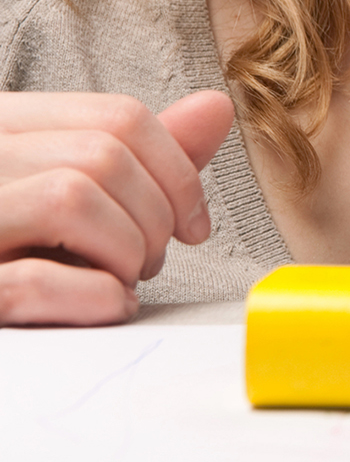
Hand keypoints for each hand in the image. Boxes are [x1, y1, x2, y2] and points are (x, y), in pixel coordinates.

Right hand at [0, 90, 234, 324]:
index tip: (195, 224)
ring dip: (126, 251)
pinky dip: (92, 296)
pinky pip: (31, 279)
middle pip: (105, 155)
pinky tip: (104, 307)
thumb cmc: (18, 254)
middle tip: (150, 262)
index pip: (119, 116)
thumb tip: (216, 108)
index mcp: (1, 127)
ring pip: (72, 198)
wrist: (2, 353)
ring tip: (123, 281)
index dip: (180, 171)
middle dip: (155, 217)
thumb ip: (141, 159)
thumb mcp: (74, 196)